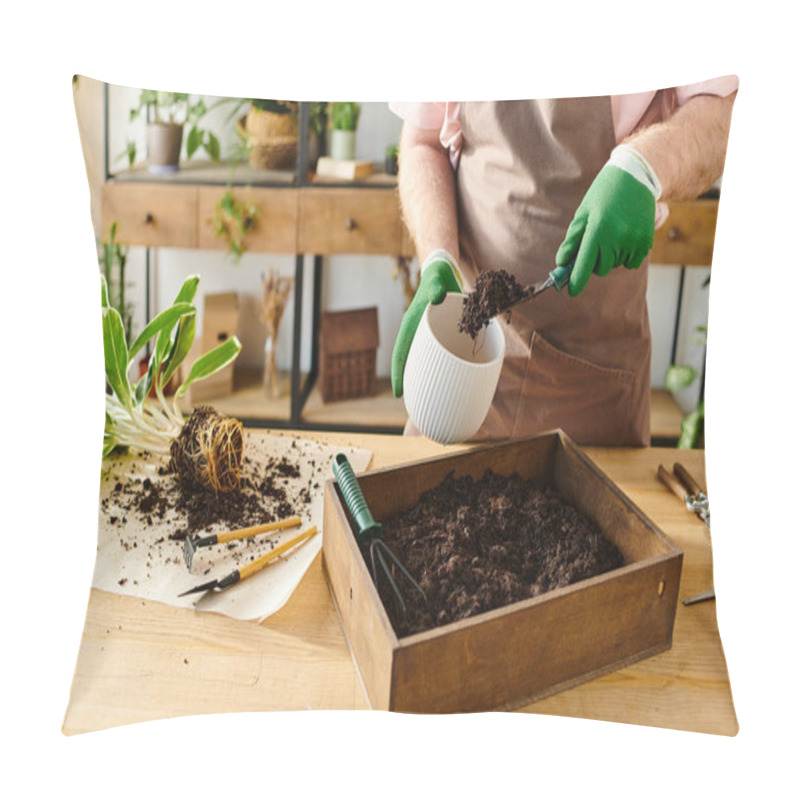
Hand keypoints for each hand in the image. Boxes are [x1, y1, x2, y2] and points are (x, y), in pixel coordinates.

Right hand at [391, 252, 461, 396]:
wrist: (442, 273)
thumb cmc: (438, 279)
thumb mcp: (436, 281)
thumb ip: (437, 287)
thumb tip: (438, 296)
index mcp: (410, 327)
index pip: (400, 354)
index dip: (398, 374)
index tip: (398, 393)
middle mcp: (416, 335)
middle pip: (410, 363)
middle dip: (411, 383)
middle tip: (417, 404)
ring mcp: (427, 336)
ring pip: (424, 361)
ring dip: (426, 378)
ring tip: (433, 397)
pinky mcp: (439, 335)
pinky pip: (438, 355)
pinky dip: (441, 367)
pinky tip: (451, 378)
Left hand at [556, 145, 658, 296]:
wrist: (636, 178)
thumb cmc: (603, 195)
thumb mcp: (583, 213)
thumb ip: (572, 240)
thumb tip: (562, 262)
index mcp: (597, 230)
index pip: (585, 265)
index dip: (577, 281)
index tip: (572, 291)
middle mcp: (617, 238)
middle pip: (600, 269)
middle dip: (595, 262)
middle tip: (596, 243)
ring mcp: (633, 241)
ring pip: (616, 265)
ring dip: (611, 256)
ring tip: (613, 232)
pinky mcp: (646, 242)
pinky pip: (631, 262)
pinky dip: (626, 255)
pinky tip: (625, 236)